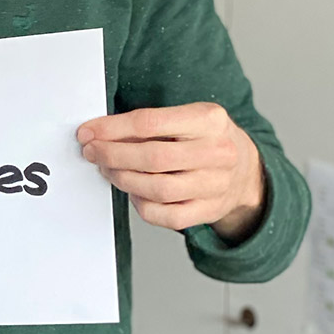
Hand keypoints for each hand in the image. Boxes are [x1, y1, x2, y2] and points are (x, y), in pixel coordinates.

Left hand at [76, 102, 265, 242]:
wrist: (246, 169)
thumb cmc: (205, 139)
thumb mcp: (188, 117)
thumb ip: (151, 123)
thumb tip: (100, 133)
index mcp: (209, 119)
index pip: (149, 123)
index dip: (111, 129)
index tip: (88, 132)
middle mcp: (217, 152)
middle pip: (152, 158)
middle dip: (112, 155)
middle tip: (92, 152)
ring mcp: (216, 185)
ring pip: (156, 189)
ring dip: (122, 179)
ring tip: (108, 169)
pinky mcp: (209, 211)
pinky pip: (165, 215)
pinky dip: (141, 204)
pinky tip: (133, 191)